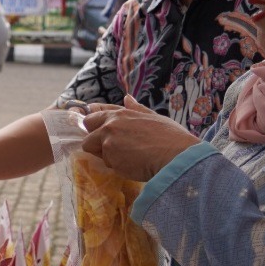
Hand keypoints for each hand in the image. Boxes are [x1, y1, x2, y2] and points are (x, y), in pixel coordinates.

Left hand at [82, 96, 199, 181]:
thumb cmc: (171, 137)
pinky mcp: (112, 161)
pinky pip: (109, 165)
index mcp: (120, 114)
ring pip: (96, 152)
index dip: (93, 124)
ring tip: (129, 157)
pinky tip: (134, 165)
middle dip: (95, 141)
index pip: (93, 115)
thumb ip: (137, 109)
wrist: (177, 156)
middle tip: (113, 147)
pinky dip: (118, 167)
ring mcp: (108, 144)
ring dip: (107, 156)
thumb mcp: (154, 117)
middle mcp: (110, 127)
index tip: (96, 130)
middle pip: (87, 135)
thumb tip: (127, 98)